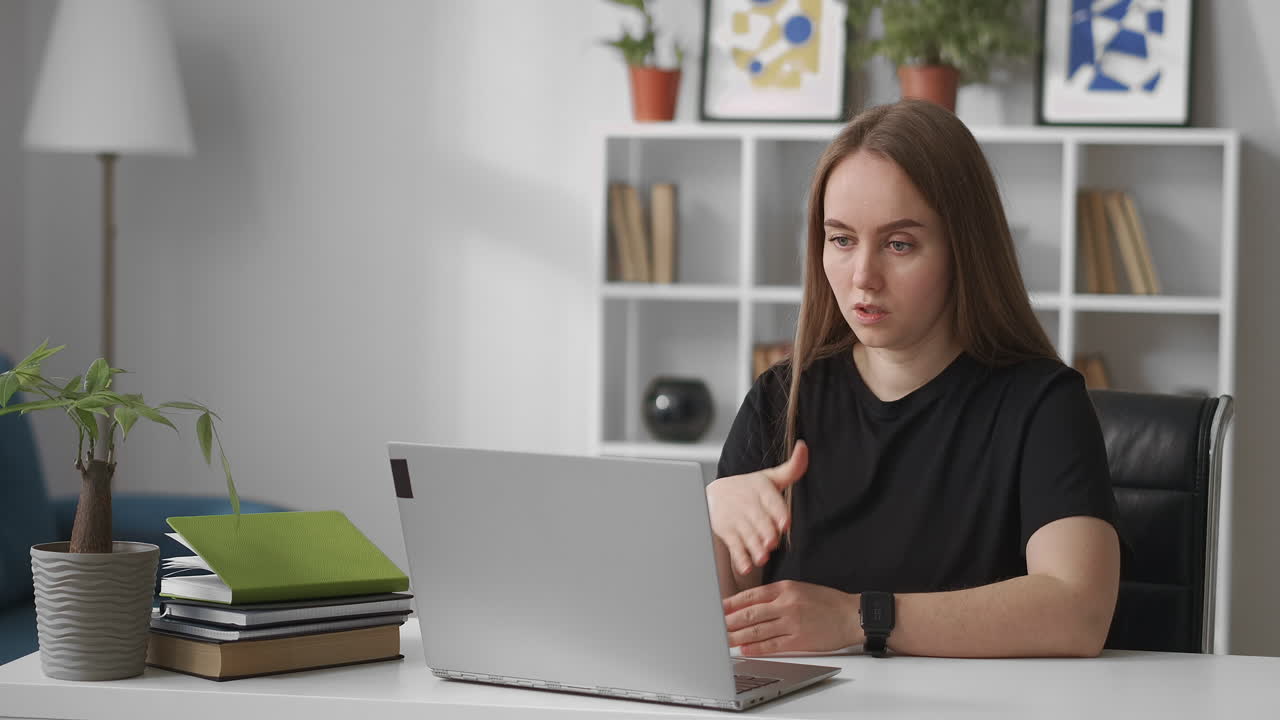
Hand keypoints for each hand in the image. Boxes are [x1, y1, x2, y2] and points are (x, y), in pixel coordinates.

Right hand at [706, 440, 807, 574]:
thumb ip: (792, 468)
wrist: (715, 495)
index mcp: (760, 488)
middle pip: (759, 521)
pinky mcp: (726, 532)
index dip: (777, 513)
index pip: (771, 501)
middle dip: (765, 533)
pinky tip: (746, 566)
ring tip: (762, 557)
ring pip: (747, 535)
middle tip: (771, 543)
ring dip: (754, 547)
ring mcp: (736, 518)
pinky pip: (734, 546)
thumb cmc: (749, 488)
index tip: (783, 523)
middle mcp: (748, 503)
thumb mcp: (770, 477)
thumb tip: (804, 447)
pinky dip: (740, 557)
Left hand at [723, 580, 861, 655]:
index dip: (732, 603)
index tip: (718, 609)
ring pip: (758, 630)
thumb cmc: (827, 602)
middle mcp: (786, 604)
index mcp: (785, 588)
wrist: (851, 615)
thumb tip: (752, 603)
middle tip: (715, 626)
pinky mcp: (800, 640)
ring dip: (738, 636)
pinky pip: (773, 645)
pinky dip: (757, 648)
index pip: (751, 595)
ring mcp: (792, 623)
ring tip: (724, 640)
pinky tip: (745, 649)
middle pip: (750, 613)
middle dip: (730, 621)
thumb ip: (777, 594)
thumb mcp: (800, 588)